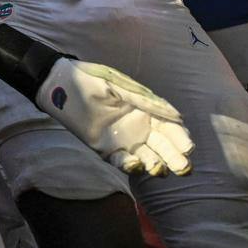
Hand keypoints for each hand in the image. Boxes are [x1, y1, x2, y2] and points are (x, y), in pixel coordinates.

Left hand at [36, 58, 194, 175]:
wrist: (60, 86)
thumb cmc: (92, 80)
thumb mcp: (120, 87)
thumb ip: (146, 101)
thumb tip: (178, 116)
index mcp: (147, 110)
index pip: (170, 128)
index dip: (180, 138)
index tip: (187, 147)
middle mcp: (140, 128)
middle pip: (163, 146)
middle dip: (174, 157)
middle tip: (182, 166)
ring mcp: (125, 140)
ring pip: (147, 157)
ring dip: (155, 165)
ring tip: (158, 168)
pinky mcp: (107, 149)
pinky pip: (122, 162)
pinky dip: (129, 165)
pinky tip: (134, 164)